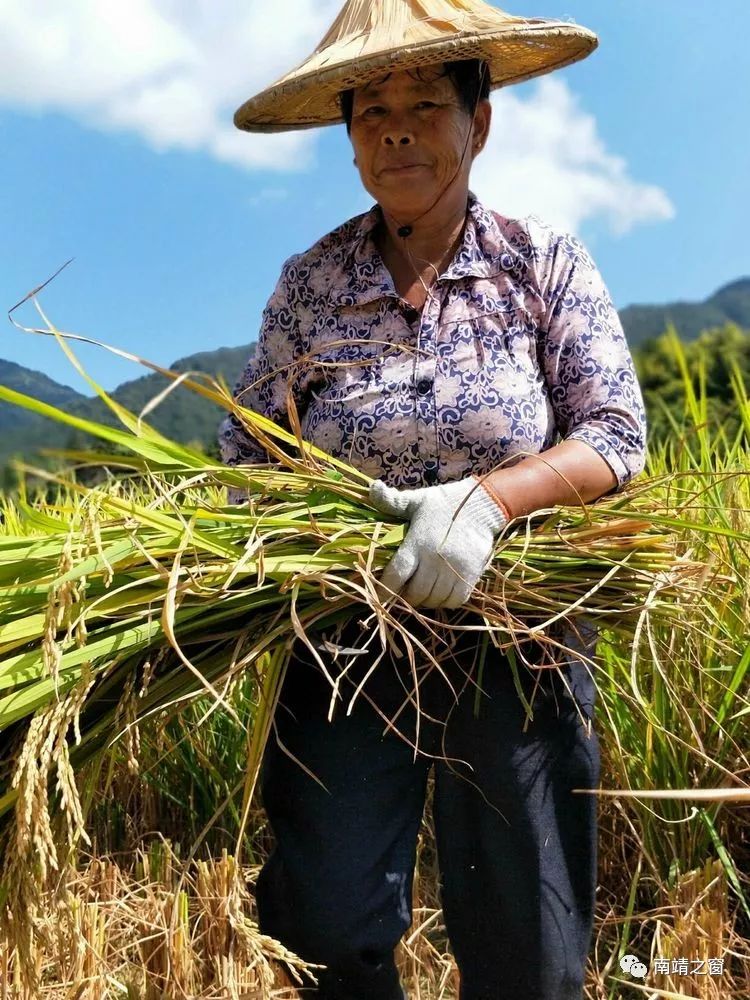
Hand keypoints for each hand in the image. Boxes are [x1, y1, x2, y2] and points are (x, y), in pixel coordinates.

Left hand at [368, 476, 508, 608]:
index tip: (378, 599)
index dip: (385, 591)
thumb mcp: (417, 500)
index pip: (397, 574)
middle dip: (406, 598)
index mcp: (417, 542)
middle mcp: (435, 559)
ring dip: (425, 602)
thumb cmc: (443, 504)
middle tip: (403, 594)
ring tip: (421, 593)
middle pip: (415, 593)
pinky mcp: (471, 575)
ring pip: (434, 600)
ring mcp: (454, 569)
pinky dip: (445, 602)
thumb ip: (393, 500)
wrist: (481, 504)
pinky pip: (455, 601)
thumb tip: (373, 487)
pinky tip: (440, 593)